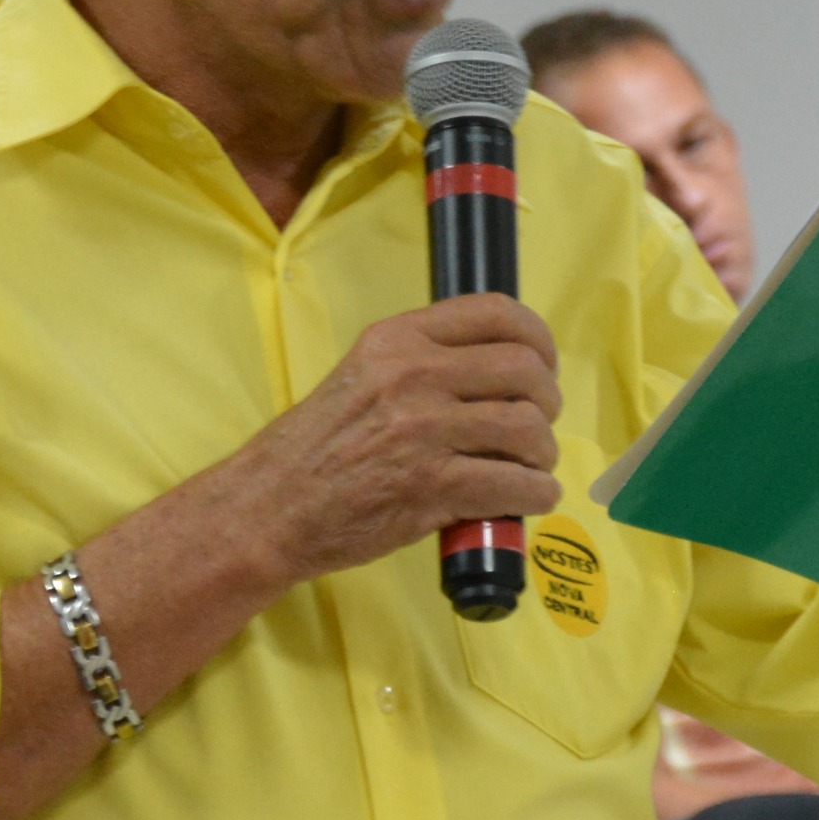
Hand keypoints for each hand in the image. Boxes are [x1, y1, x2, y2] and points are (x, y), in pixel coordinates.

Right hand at [210, 293, 559, 585]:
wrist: (271, 506)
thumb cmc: (315, 447)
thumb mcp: (361, 374)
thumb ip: (419, 362)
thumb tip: (494, 369)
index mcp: (397, 339)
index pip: (496, 313)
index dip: (538, 339)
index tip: (542, 365)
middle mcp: (414, 375)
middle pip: (525, 371)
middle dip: (547, 402)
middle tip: (535, 426)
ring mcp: (425, 431)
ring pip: (529, 430)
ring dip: (542, 454)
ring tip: (527, 468)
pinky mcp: (433, 487)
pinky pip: (517, 486)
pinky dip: (535, 496)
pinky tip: (525, 499)